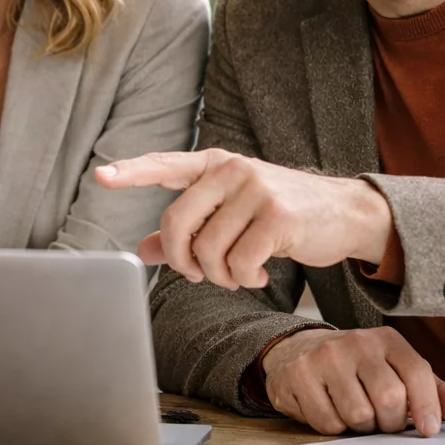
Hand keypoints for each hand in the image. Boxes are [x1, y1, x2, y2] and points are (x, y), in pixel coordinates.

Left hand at [95, 150, 392, 288]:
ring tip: (240, 274)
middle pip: (176, 222)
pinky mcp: (278, 216)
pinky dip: (244, 280)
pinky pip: (239, 262)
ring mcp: (256, 189)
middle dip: (181, 259)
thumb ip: (187, 231)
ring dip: (219, 276)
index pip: (165, 165)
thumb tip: (141, 251)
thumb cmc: (279, 215)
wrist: (344, 213)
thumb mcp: (230, 214)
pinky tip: (259, 275)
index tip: (100, 175)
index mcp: (214, 164)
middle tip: (197, 273)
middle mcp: (232, 169)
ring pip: (207, 250)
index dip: (131, 172)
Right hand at [263, 327, 444, 435]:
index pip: (417, 372)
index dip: (427, 406)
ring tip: (355, 413)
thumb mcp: (397, 371)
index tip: (429, 430)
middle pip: (389, 399)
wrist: (297, 350)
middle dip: (390, 422)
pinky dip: (334, 427)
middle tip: (382, 421)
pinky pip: (328, 422)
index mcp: (387, 340)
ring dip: (361, 427)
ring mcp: (325, 357)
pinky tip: (330, 410)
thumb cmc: (358, 368)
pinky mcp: (299, 375)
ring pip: (358, 415)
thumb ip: (434, 392)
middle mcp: (356, 342)